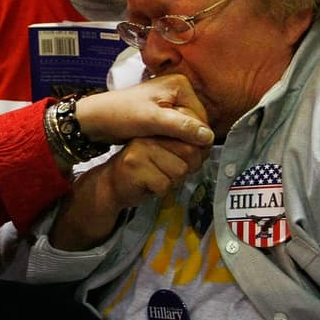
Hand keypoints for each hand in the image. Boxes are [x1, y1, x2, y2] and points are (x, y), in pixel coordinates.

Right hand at [50, 137, 208, 250]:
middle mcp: (150, 135)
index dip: (197, 154)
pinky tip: (148, 186)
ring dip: (172, 182)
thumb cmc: (143, 170)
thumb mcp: (165, 152)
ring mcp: (141, 150)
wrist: (111, 185)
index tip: (185, 162)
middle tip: (169, 173)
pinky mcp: (135, 168)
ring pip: (179, 171)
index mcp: (158, 128)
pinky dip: (160, 191)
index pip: (193, 137)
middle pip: (190, 154)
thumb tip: (207, 144)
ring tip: (156, 178)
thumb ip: (184, 146)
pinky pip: (164, 185)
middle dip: (185, 169)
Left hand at [73, 74, 211, 148]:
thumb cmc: (120, 114)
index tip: (189, 154)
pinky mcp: (164, 112)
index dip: (195, 136)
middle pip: (195, 122)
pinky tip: (163, 148)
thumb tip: (208, 136)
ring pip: (186, 128)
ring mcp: (171, 101)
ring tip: (169, 152)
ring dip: (180, 141)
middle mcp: (179, 90)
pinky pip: (177, 129)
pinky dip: (172, 140)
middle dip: (187, 139)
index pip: (201, 116)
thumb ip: (180, 126)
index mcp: (180, 85)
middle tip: (177, 155)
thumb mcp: (151, 120)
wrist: (97, 118)